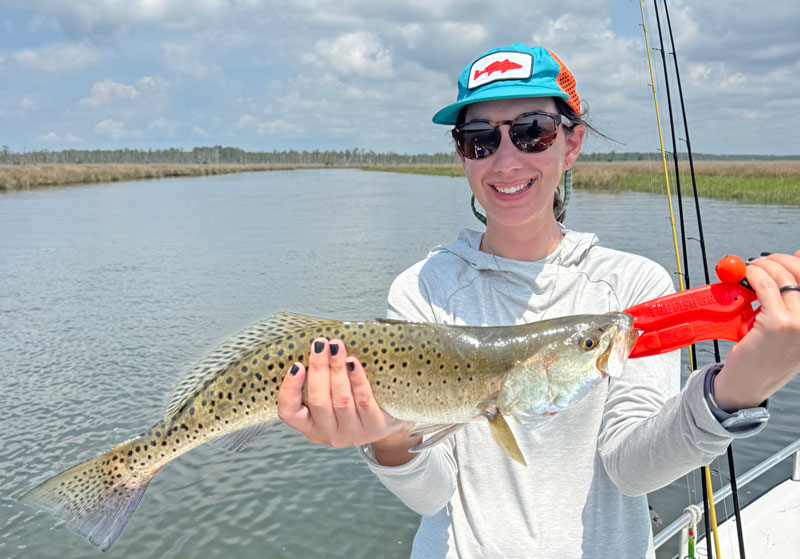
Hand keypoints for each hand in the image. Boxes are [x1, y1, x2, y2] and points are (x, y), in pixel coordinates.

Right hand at [277, 337, 414, 447]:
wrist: (387, 421)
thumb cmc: (352, 403)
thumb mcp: (330, 399)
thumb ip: (319, 381)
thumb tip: (314, 346)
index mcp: (310, 426)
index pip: (289, 413)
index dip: (289, 390)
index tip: (296, 365)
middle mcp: (329, 433)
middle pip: (319, 401)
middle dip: (319, 369)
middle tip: (320, 344)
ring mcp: (352, 433)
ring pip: (341, 400)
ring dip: (337, 370)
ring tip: (336, 347)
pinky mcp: (374, 427)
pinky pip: (363, 400)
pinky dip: (357, 379)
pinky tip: (353, 362)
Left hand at [714, 251, 799, 409]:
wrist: (746, 386)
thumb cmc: (764, 357)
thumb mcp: (786, 326)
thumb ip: (792, 298)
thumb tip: (797, 258)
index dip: (799, 263)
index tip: (788, 258)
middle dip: (779, 261)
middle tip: (762, 262)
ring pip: (782, 277)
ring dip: (763, 266)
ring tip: (751, 269)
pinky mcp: (778, 324)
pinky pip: (765, 286)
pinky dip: (753, 275)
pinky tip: (746, 277)